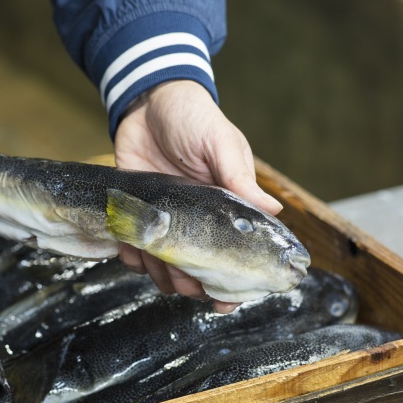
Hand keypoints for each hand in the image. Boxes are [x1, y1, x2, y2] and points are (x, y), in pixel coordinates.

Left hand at [114, 80, 282, 312]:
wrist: (148, 100)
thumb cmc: (194, 118)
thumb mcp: (221, 145)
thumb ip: (239, 179)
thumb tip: (273, 212)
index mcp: (224, 210)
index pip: (232, 256)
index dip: (231, 285)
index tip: (224, 302)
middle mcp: (195, 221)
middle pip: (195, 270)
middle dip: (190, 283)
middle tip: (184, 281)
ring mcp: (164, 219)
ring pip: (162, 265)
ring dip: (158, 272)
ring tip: (153, 261)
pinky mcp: (136, 211)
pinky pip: (132, 245)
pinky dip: (130, 253)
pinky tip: (129, 247)